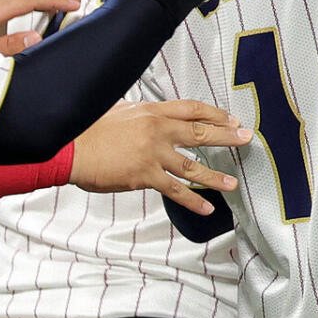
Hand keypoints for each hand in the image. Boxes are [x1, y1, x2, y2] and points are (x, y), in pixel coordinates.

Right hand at [71, 100, 250, 215]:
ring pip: (193, 165)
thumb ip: (144, 114)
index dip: (215, 114)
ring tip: (233, 183)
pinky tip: (207, 207)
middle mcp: (158, 130)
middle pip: (201, 132)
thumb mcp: (122, 111)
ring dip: (216, 176)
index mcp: (154, 111)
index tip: (231, 119)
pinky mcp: (145, 176)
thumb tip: (155, 115)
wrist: (70, 148)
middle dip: (228, 136)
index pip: (193, 109)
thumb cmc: (90, 129)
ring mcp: (153, 154)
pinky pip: (175, 189)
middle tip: (247, 139)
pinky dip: (193, 200)